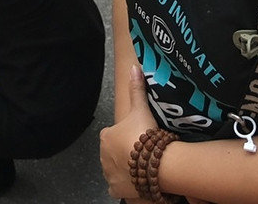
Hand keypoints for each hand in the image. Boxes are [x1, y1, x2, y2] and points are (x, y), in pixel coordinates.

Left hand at [99, 66, 159, 199]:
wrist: (154, 163)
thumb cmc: (144, 135)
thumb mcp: (141, 109)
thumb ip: (136, 89)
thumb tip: (134, 68)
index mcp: (106, 137)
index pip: (111, 134)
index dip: (124, 134)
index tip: (136, 135)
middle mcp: (103, 156)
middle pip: (113, 152)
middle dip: (123, 152)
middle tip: (140, 150)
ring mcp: (109, 174)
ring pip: (114, 169)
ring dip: (124, 168)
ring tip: (141, 164)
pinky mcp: (116, 189)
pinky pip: (117, 187)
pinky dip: (124, 184)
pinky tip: (135, 179)